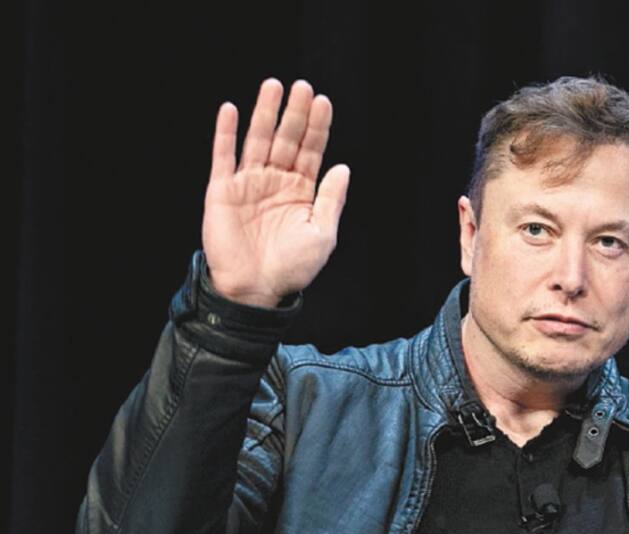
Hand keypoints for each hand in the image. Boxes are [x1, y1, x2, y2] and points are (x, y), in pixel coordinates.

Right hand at [202, 78, 349, 306]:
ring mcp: (248, 184)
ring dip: (264, 113)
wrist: (255, 290)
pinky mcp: (222, 191)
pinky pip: (223, 157)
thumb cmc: (291, 268)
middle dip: (295, 113)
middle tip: (302, 86)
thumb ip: (332, 200)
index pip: (311, 151)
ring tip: (273, 86)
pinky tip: (232, 109)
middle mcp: (275, 182)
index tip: (323, 101)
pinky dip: (226, 134)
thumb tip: (343, 167)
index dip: (317, 127)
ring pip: (257, 140)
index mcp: (300, 192)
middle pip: (286, 139)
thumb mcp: (322, 235)